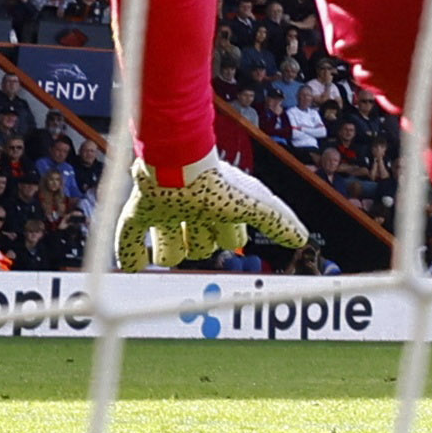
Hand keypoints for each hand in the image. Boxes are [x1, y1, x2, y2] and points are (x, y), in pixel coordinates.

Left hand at [113, 153, 307, 270]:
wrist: (179, 166)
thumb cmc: (220, 183)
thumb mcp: (256, 205)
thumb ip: (278, 221)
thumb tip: (302, 239)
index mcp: (220, 207)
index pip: (228, 233)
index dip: (231, 236)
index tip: (232, 236)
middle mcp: (192, 210)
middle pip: (198, 240)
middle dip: (201, 244)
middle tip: (200, 238)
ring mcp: (164, 211)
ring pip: (167, 241)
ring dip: (168, 251)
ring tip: (168, 254)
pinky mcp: (138, 211)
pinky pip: (129, 235)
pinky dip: (130, 252)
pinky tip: (133, 266)